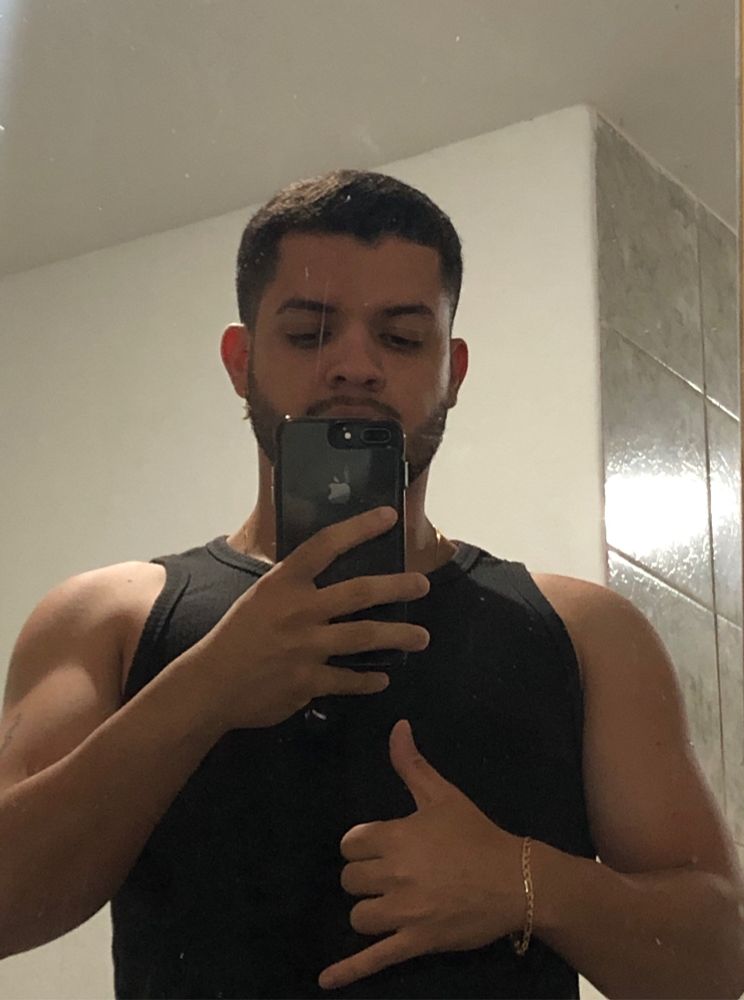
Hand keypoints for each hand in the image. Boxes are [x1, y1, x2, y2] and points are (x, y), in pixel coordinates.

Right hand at [181, 507, 430, 731]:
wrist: (210, 685)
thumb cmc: (234, 636)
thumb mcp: (259, 598)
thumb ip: (292, 587)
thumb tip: (320, 572)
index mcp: (284, 584)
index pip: (325, 545)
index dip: (359, 527)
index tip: (388, 516)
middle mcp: (300, 611)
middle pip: (359, 592)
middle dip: (397, 586)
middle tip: (422, 584)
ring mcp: (307, 647)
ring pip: (364, 636)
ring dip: (398, 636)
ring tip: (422, 637)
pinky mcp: (309, 681)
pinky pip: (348, 679)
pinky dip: (368, 680)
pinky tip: (382, 679)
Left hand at [318, 719, 524, 990]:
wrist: (516, 880)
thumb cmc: (477, 835)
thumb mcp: (443, 795)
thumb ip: (411, 764)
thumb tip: (397, 726)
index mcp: (396, 836)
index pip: (351, 843)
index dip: (362, 846)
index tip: (378, 848)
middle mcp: (393, 874)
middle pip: (350, 879)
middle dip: (365, 877)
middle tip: (390, 875)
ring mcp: (403, 911)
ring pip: (358, 915)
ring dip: (368, 910)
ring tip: (388, 904)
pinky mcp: (415, 941)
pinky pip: (374, 958)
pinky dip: (348, 971)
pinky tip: (327, 980)